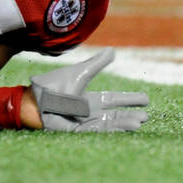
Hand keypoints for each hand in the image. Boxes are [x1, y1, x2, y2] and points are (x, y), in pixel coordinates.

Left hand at [30, 48, 148, 131]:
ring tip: (142, 121)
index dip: (129, 99)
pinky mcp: (80, 131)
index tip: (145, 99)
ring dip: (126, 123)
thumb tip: (113, 51)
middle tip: (147, 116)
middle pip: (115, 114)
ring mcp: (85, 122)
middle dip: (130, 114)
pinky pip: (101, 131)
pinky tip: (129, 128)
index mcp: (89, 98)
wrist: (36, 101)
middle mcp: (89, 111)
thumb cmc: (54, 86)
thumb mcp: (80, 73)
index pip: (113, 100)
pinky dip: (116, 130)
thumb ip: (96, 64)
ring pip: (110, 124)